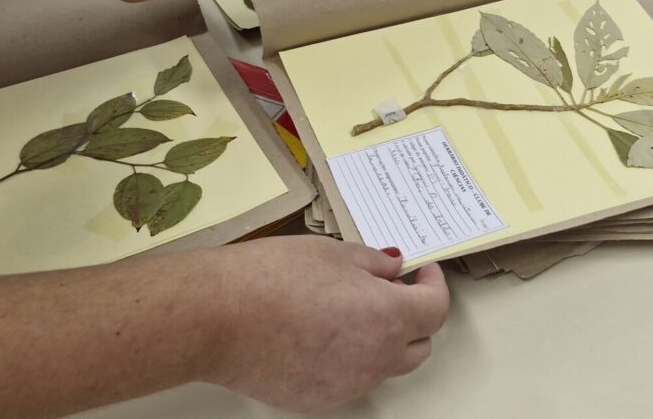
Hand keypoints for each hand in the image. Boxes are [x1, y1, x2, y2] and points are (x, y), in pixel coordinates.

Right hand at [200, 236, 448, 411]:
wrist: (218, 316)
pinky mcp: (318, 400)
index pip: (435, 308)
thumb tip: (393, 270)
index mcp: (389, 318)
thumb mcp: (334, 253)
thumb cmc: (271, 278)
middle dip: (413, 317)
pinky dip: (347, 360)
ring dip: (380, 341)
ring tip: (347, 311)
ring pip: (383, 366)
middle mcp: (376, 360)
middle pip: (418, 346)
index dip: (433, 285)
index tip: (423, 271)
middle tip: (393, 291)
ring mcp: (348, 385)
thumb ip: (375, 264)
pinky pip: (348, 380)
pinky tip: (318, 335)